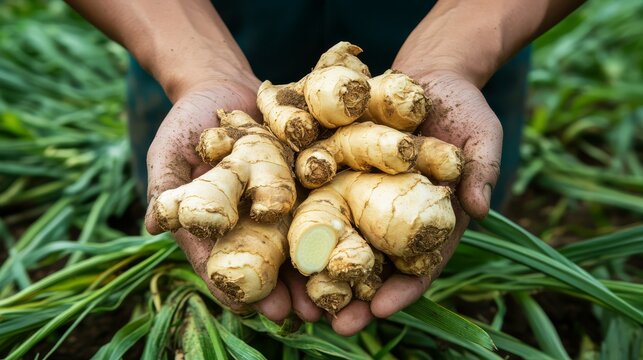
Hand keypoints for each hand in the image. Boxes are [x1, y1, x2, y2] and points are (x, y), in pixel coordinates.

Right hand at [143, 74, 317, 321]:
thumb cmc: (186, 123)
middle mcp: (254, 221)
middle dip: (289, 289)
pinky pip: (323, 202)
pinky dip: (338, 224)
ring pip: (301, 242)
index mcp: (219, 227)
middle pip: (272, 264)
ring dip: (318, 269)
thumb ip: (164, 189)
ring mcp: (283, 201)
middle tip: (306, 314)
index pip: (227, 265)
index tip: (253, 309)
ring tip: (335, 293)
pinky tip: (354, 242)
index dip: (239, 288)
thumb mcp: (168, 154)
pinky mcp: (307, 176)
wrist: (223, 84)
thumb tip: (151, 225)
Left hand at [324, 70, 502, 335]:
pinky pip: (316, 196)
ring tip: (299, 300)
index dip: (402, 290)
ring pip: (338, 239)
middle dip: (354, 296)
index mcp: (429, 219)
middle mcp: (392, 214)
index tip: (382, 310)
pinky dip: (300, 220)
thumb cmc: (464, 108)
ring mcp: (362, 193)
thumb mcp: (482, 136)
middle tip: (335, 324)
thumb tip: (479, 208)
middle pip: (373, 263)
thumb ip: (482, 170)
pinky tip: (280, 242)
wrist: (429, 73)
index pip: (419, 264)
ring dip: (320, 270)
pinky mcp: (338, 167)